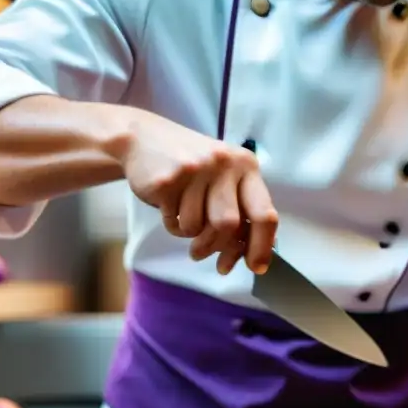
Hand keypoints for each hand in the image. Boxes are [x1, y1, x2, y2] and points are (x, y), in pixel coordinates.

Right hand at [119, 109, 277, 274]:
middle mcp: (225, 164)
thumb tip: (250, 256)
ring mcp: (196, 169)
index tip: (256, 267)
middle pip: (228, 225)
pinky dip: (172, 224)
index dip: (262, 246)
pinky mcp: (167, 179)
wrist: (144, 139)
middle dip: (215, 245)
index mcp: (246, 166)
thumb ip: (241, 211)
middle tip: (201, 253)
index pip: (264, 213)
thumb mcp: (223, 180)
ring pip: (198, 227)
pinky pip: (174, 222)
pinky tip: (169, 205)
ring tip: (182, 216)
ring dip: (190, 234)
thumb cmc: (191, 168)